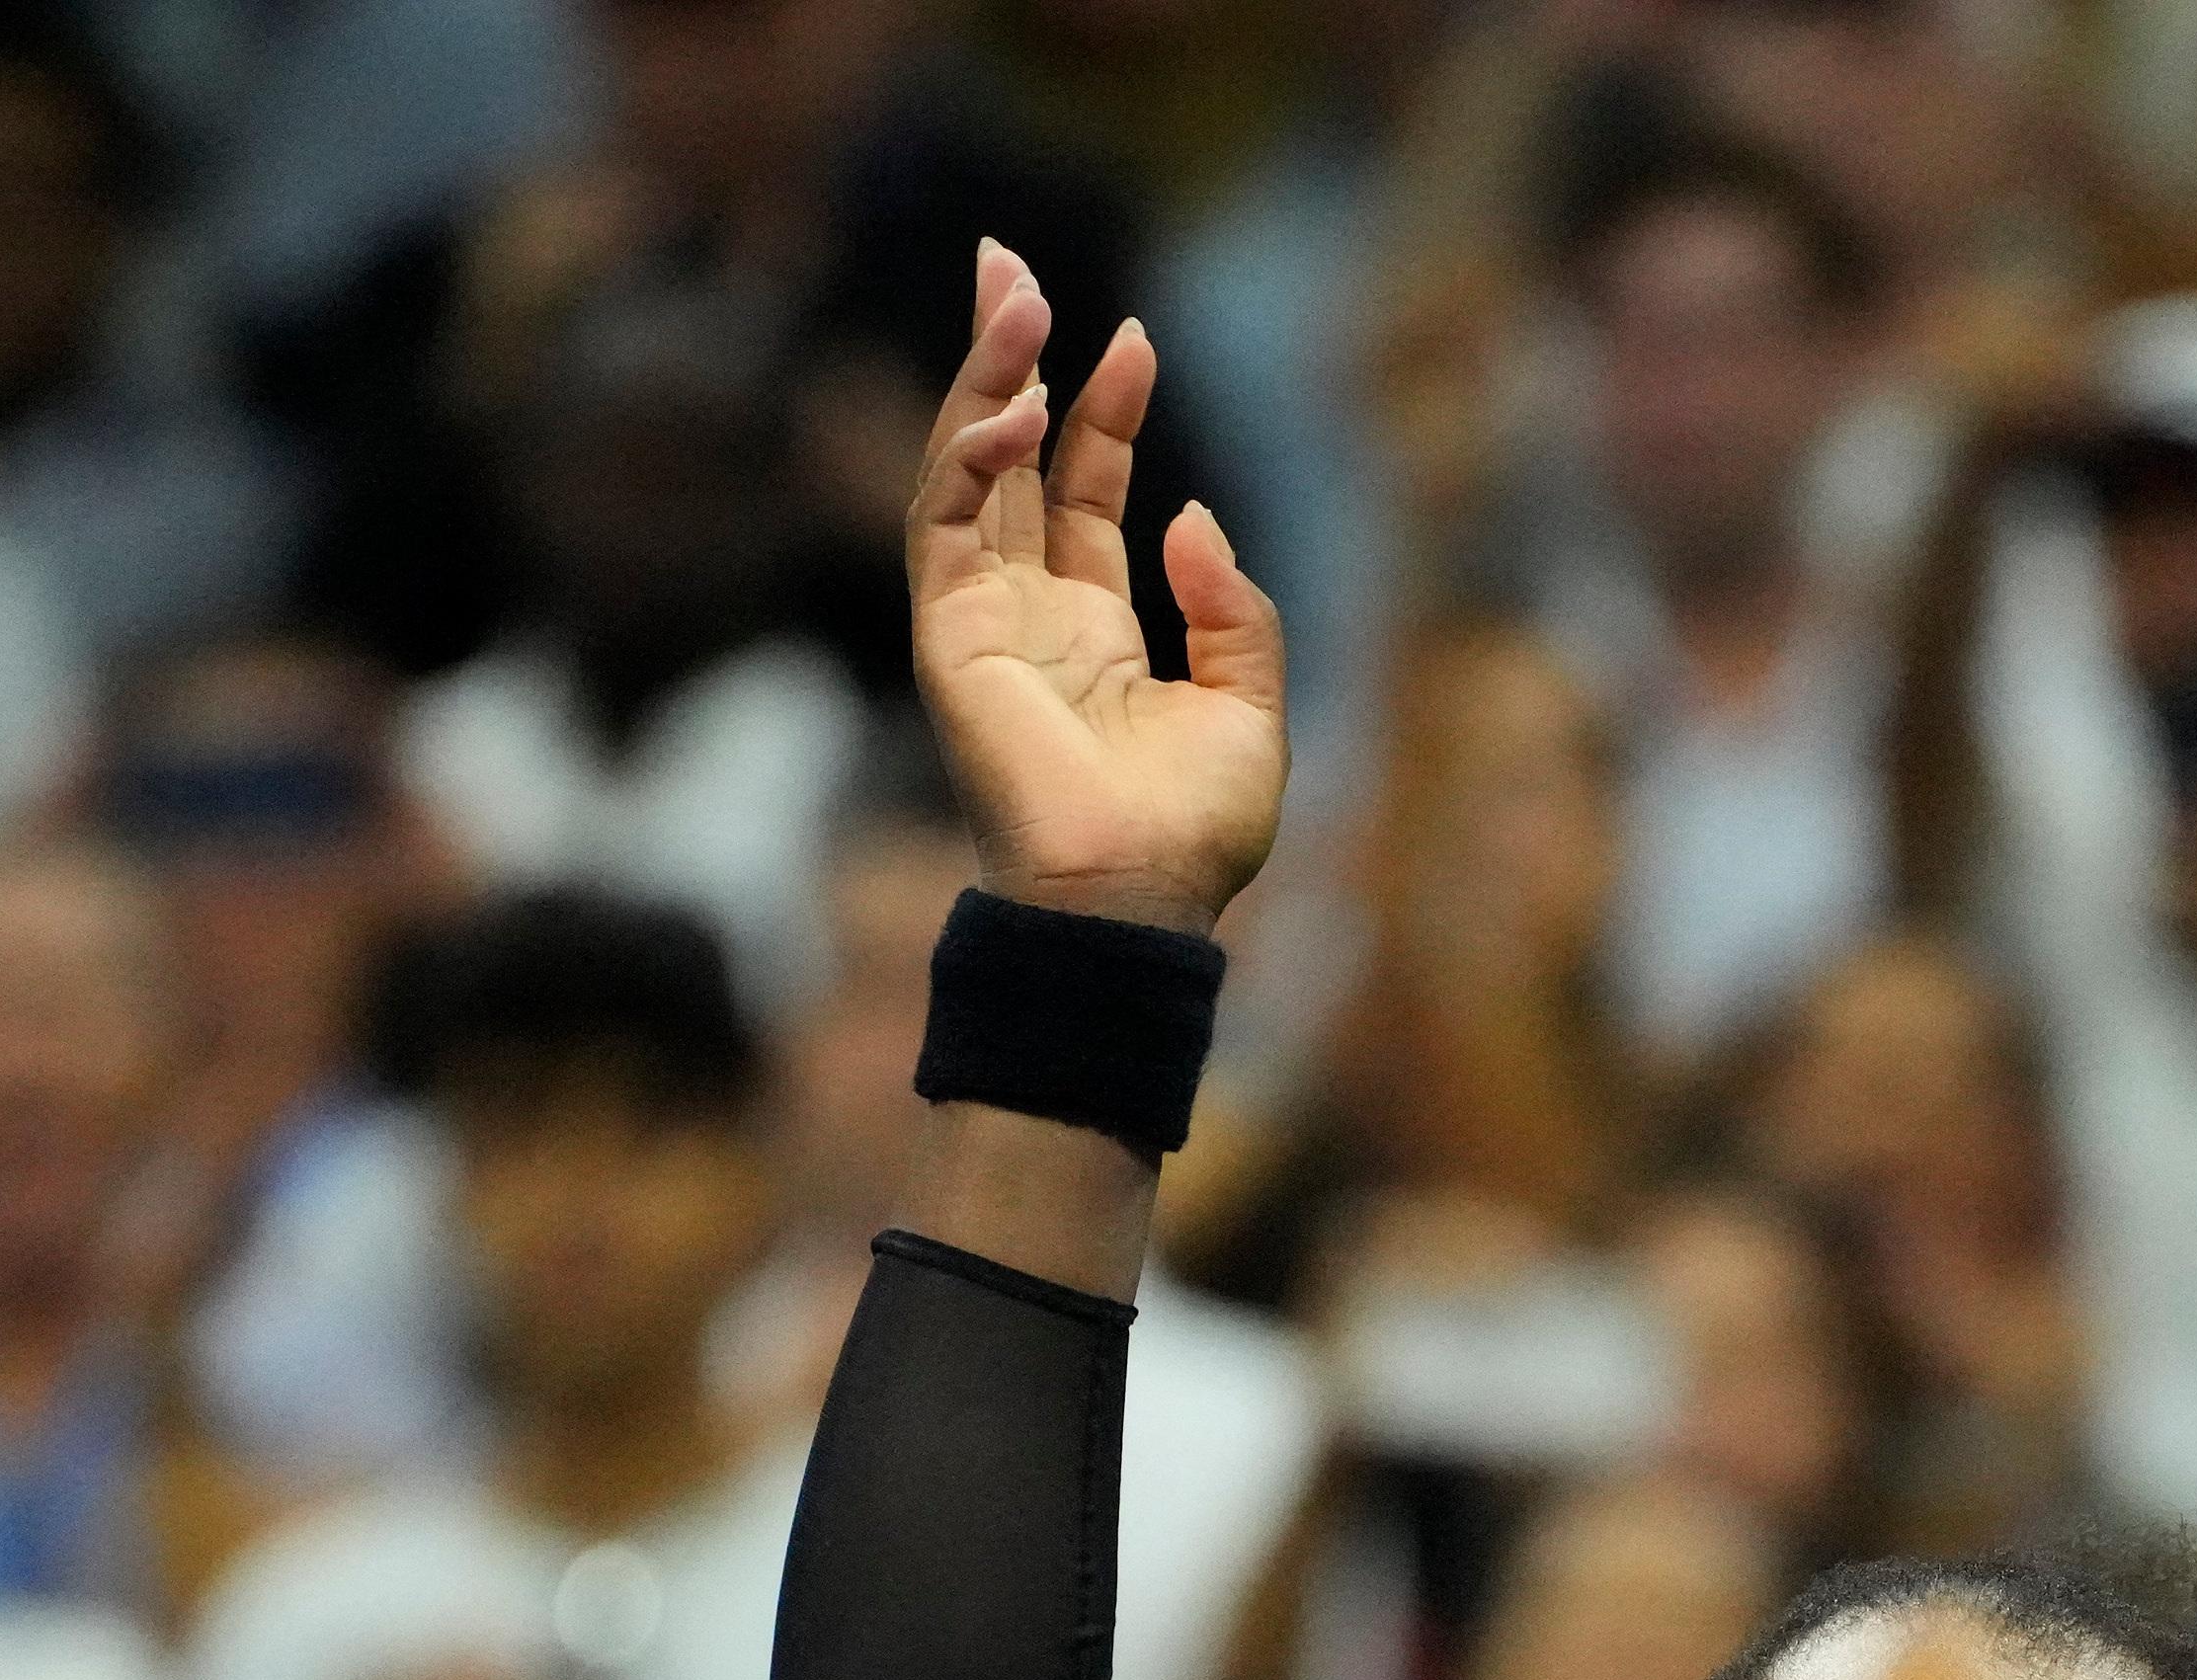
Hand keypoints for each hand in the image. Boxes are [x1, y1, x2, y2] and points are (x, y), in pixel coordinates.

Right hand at [912, 244, 1287, 936]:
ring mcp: (980, 624)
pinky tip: (1011, 409)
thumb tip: (1189, 512)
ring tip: (1012, 298)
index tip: (1132, 338)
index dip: (1104, 413)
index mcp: (1094, 633)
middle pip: (1003, 460)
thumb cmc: (1192, 835)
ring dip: (981, 382)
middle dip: (1006, 358)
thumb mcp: (1251, 706)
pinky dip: (968, 459)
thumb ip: (1231, 606)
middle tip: (1006, 260)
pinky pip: (946, 526)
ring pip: (963, 473)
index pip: (1082, 495)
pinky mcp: (949, 639)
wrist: (1137, 903)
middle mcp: (1028, 617)